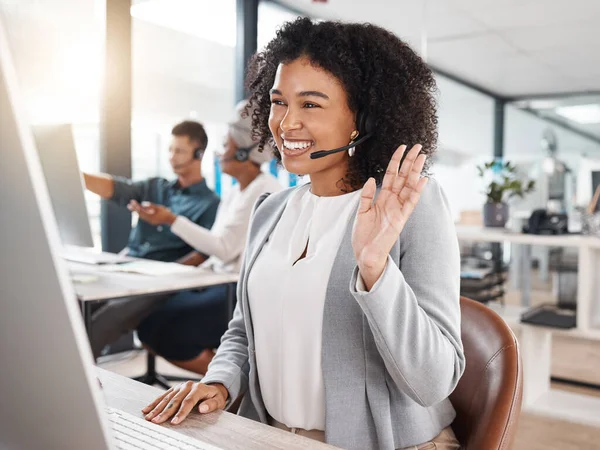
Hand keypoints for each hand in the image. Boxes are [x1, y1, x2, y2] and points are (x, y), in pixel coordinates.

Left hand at [127, 200, 176, 225]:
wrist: (170, 219)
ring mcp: (150, 221)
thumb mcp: (158, 207)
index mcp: (151, 216)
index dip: (136, 206)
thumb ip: (151, 206)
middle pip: (140, 214)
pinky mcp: (151, 221)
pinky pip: (144, 217)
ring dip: (136, 212)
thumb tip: (143, 204)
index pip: (141, 211)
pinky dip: (141, 214)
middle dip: (134, 209)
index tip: (132, 202)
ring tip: (131, 208)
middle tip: (128, 205)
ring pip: (141, 216)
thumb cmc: (165, 212)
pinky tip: (138, 211)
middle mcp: (149, 220)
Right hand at [142, 381, 227, 424]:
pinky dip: (154, 403)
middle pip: (175, 400)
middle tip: (157, 422)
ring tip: (149, 418)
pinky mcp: (174, 388)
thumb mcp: (218, 401)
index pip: (188, 401)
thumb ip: (211, 405)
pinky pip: (163, 396)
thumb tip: (202, 408)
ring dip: (157, 409)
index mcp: (198, 388)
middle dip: (165, 412)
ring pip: (167, 398)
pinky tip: (146, 409)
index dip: (181, 412)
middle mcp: (188, 385)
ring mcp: (180, 386)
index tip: (174, 422)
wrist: (211, 388)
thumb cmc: (214, 397)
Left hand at [352, 144, 427, 289]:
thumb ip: (366, 196)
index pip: (391, 175)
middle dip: (410, 162)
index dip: (395, 162)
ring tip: (422, 157)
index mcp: (382, 198)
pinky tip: (422, 180)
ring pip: (409, 186)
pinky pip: (410, 203)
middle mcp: (392, 202)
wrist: (365, 253)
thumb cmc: (363, 235)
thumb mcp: (361, 212)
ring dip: (415, 172)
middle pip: (403, 177)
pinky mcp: (401, 219)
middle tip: (418, 147)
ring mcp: (398, 209)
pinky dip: (416, 191)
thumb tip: (371, 179)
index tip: (401, 148)